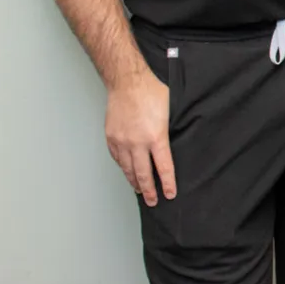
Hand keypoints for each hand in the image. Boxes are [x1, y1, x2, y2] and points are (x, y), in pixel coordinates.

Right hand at [106, 69, 174, 205]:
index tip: (170, 194)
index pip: (163, 168)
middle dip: (149, 190)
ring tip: (139, 191)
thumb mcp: (170, 112)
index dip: (167, 184)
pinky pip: (118, 158)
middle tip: (153, 201)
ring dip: (134, 182)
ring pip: (128, 169)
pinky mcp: (112, 137)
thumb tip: (172, 145)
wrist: (127, 81)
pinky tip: (127, 172)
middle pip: (144, 174)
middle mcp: (138, 143)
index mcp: (156, 137)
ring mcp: (122, 141)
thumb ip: (169, 131)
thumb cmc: (151, 91)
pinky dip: (123, 167)